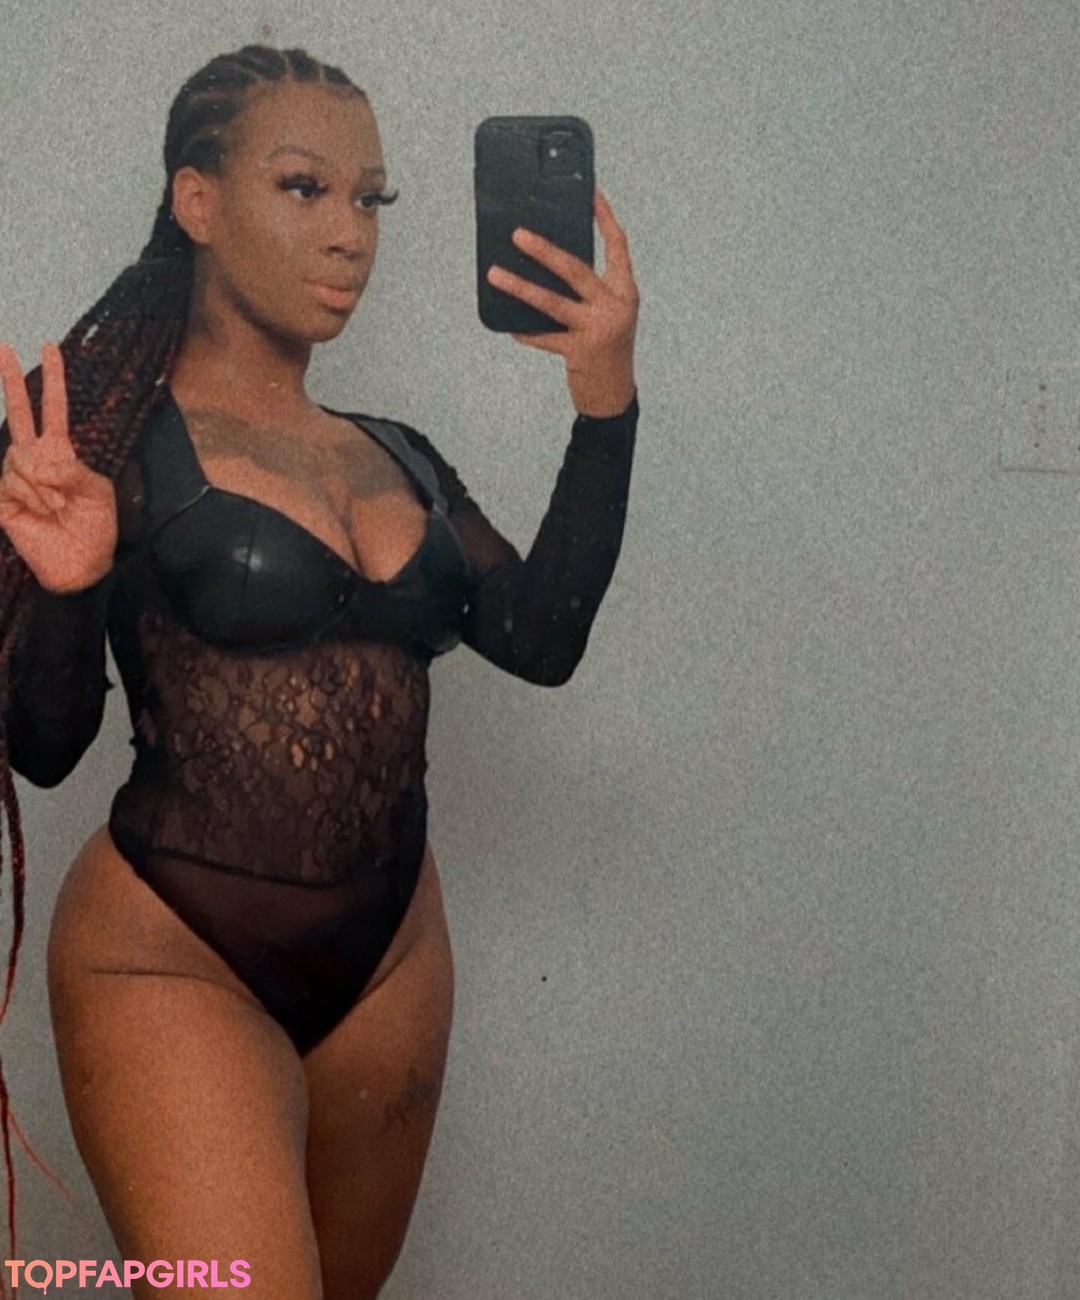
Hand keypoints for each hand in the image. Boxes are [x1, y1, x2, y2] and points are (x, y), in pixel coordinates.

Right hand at [0, 343, 116, 592]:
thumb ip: (74, 471)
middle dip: (11, 380)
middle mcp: (34, 457)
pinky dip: (32, 498)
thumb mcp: (98, 493)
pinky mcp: (2, 497)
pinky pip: (12, 482)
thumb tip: (43, 462)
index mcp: (61, 452)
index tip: (52, 348)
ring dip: (44, 486)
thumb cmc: (95, 528)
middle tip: (3, 346)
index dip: (54, 380)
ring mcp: (14, 475)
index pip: (54, 409)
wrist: (83, 564)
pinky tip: (41, 513)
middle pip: (18, 411)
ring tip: (57, 508)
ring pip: (21, 459)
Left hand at [486, 189, 638, 417]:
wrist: (615, 396)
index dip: (604, 218)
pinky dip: (525, 330)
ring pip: (552, 302)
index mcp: (625, 292)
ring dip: (520, 287)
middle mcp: (615, 307)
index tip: (590, 192)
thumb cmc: (606, 348)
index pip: (618, 246)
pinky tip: (508, 325)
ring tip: (494, 274)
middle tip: (518, 234)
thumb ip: (588, 290)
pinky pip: (543, 337)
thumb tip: (545, 261)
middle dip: (545, 251)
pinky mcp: (580, 352)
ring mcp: (597, 330)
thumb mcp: (607, 314)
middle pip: (576, 270)